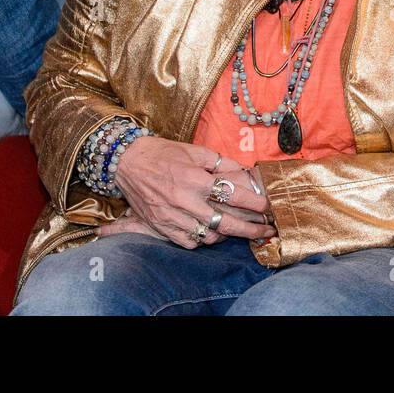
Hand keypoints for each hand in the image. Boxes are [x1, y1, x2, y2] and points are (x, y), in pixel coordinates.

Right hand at [112, 136, 274, 247]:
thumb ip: (219, 162)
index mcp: (194, 179)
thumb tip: (242, 171)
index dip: (254, 203)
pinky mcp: (160, 226)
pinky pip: (188, 241)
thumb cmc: (161, 153)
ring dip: (227, 235)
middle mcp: (184, 200)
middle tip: (266, 230)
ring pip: (208, 236)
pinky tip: (211, 232)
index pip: (232, 195)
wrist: (126, 162)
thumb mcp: (193, 150)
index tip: (268, 207)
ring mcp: (171, 216)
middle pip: (225, 222)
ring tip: (240, 230)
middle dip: (251, 229)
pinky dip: (202, 239)